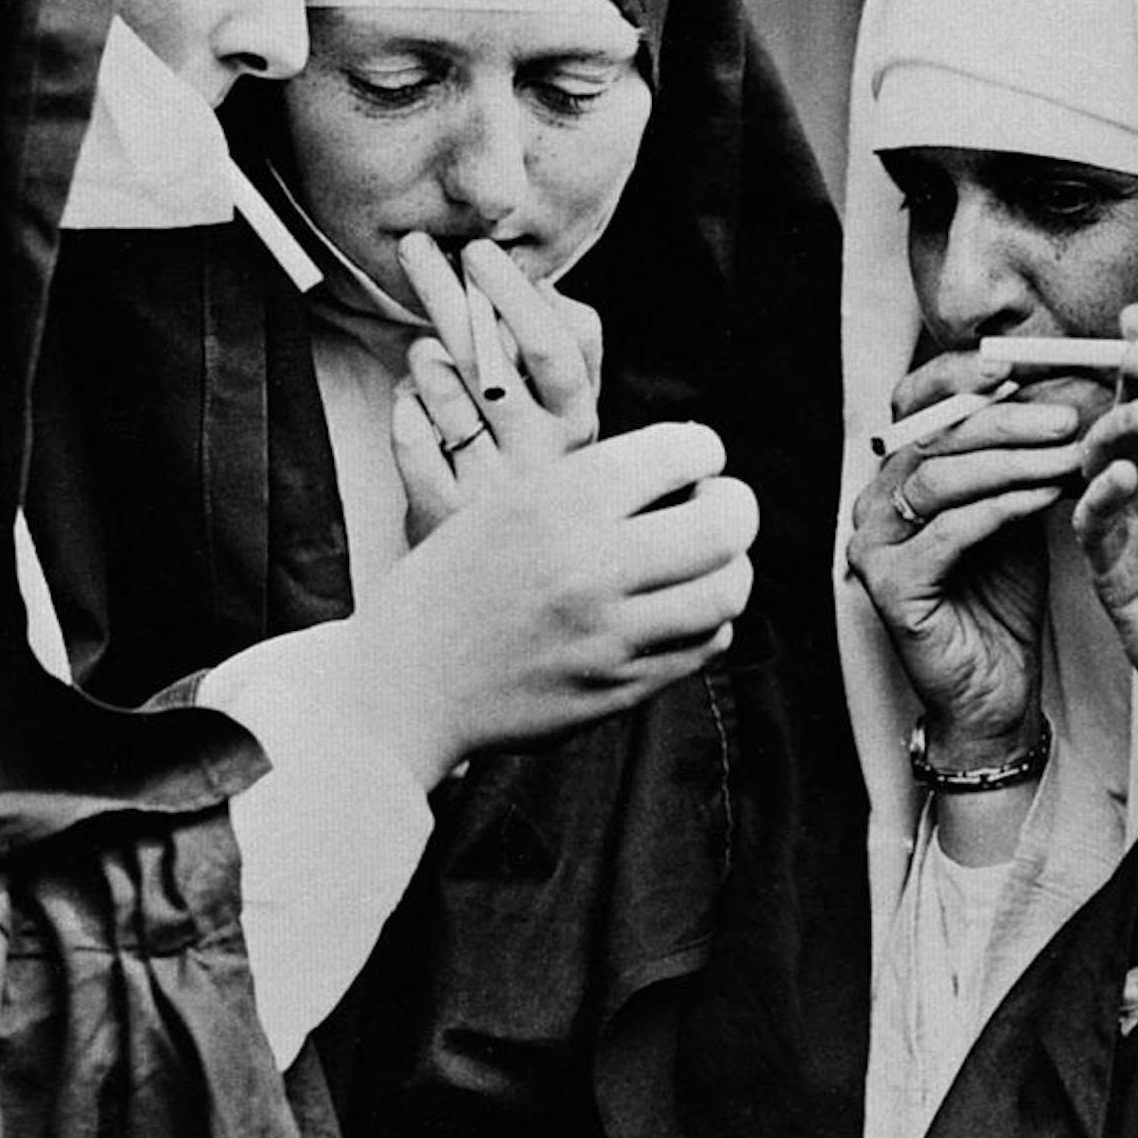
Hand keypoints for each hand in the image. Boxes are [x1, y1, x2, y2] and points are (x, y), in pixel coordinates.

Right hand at [343, 420, 757, 776]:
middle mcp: (590, 566)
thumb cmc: (454, 582)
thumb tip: (687, 463)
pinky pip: (706, 644)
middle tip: (716, 507)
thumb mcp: (507, 503)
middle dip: (735, 506)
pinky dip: (708, 620)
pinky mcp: (619, 687)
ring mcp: (610, 634)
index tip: (694, 461)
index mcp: (557, 503)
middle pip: (726, 523)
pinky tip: (679, 610)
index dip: (703, 450)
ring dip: (730, 567)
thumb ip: (592, 483)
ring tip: (703, 563)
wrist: (403, 682)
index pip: (682, 451)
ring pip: (729, 589)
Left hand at [389, 237, 602, 537]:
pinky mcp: (443, 516)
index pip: (554, 349)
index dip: (516, 296)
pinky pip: (411, 440)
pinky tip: (411, 403)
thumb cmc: (536, 477)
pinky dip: (404, 410)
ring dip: (426, 360)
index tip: (479, 252)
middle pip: (491, 362)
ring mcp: (490, 491)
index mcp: (579, 427)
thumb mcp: (570, 421)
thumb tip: (547, 285)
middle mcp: (540, 460)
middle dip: (448, 296)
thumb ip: (571, 353)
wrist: (510, 582)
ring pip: (446, 399)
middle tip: (417, 250)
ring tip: (425, 351)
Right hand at [844, 346, 1128, 758]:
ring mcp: (872, 544)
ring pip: (939, 477)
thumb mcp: (1014, 508)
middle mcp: (872, 503)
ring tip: (1069, 451)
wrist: (994, 690)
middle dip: (1007, 419)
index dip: (963, 377)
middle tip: (1069, 413)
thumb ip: (1017, 456)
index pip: (914, 402)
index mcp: (894, 474)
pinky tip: (1046, 497)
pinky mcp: (889, 586)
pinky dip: (1001, 507)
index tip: (1027, 365)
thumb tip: (1057, 385)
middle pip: (933, 436)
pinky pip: (949, 531)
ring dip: (1012, 459)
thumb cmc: (1003, 598)